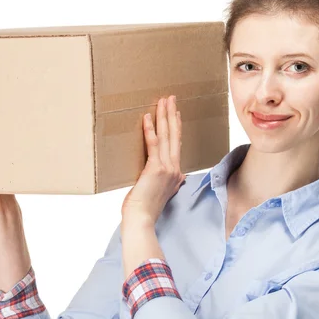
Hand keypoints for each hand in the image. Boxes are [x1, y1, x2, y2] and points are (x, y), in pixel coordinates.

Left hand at [121, 95, 185, 223]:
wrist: (142, 219)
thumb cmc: (145, 209)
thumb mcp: (159, 193)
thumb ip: (166, 182)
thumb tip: (171, 176)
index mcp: (176, 174)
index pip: (177, 145)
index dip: (176, 127)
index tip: (175, 113)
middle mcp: (174, 169)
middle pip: (174, 136)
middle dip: (172, 115)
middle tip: (171, 98)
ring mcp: (167, 168)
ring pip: (166, 137)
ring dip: (164, 117)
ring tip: (162, 101)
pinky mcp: (155, 169)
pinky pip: (153, 145)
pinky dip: (150, 130)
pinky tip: (147, 117)